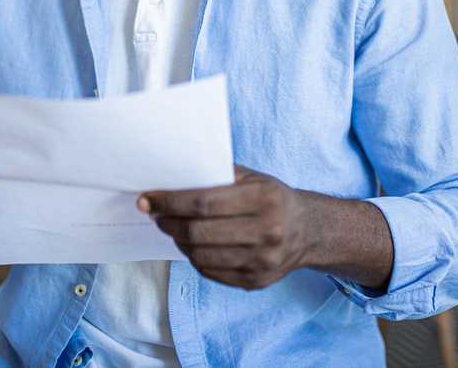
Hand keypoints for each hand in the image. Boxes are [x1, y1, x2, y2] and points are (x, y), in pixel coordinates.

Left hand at [139, 166, 318, 290]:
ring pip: (201, 256)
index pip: (204, 202)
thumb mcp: (253, 178)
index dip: (170, 201)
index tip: (148, 199)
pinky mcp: (256, 281)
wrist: (309, 231)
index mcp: (264, 198)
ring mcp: (262, 261)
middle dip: (168, 223)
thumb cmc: (273, 198)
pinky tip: (192, 245)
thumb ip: (218, 175)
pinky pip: (211, 272)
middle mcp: (266, 231)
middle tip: (157, 215)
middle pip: (199, 232)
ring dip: (178, 242)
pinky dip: (194, 258)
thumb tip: (171, 179)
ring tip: (173, 229)